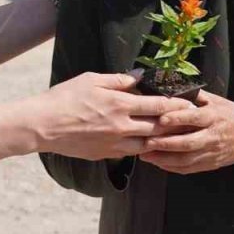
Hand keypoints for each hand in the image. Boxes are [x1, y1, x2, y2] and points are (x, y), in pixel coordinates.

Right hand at [31, 72, 193, 160]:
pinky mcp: (106, 155)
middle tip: (189, 121)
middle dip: (176, 124)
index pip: (158, 106)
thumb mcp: (92, 79)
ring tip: (174, 135)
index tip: (190, 103)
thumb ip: (118, 80)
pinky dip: (142, 148)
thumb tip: (139, 78)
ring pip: (147, 144)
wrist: (43, 125)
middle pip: (158, 127)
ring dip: (161, 139)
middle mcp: (122, 127)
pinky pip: (131, 153)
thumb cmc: (65, 97)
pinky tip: (147, 144)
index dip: (177, 104)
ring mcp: (114, 144)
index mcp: (120, 105)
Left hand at [140, 91, 233, 173]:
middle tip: (146, 142)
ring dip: (164, 159)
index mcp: (214, 117)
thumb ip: (199, 96)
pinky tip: (158, 164)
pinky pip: (189, 169)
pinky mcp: (210, 164)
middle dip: (165, 144)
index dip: (177, 119)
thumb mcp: (220, 101)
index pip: (194, 118)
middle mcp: (212, 136)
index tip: (161, 119)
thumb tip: (177, 85)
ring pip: (185, 160)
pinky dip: (172, 168)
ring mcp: (211, 153)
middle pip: (187, 143)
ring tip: (145, 155)